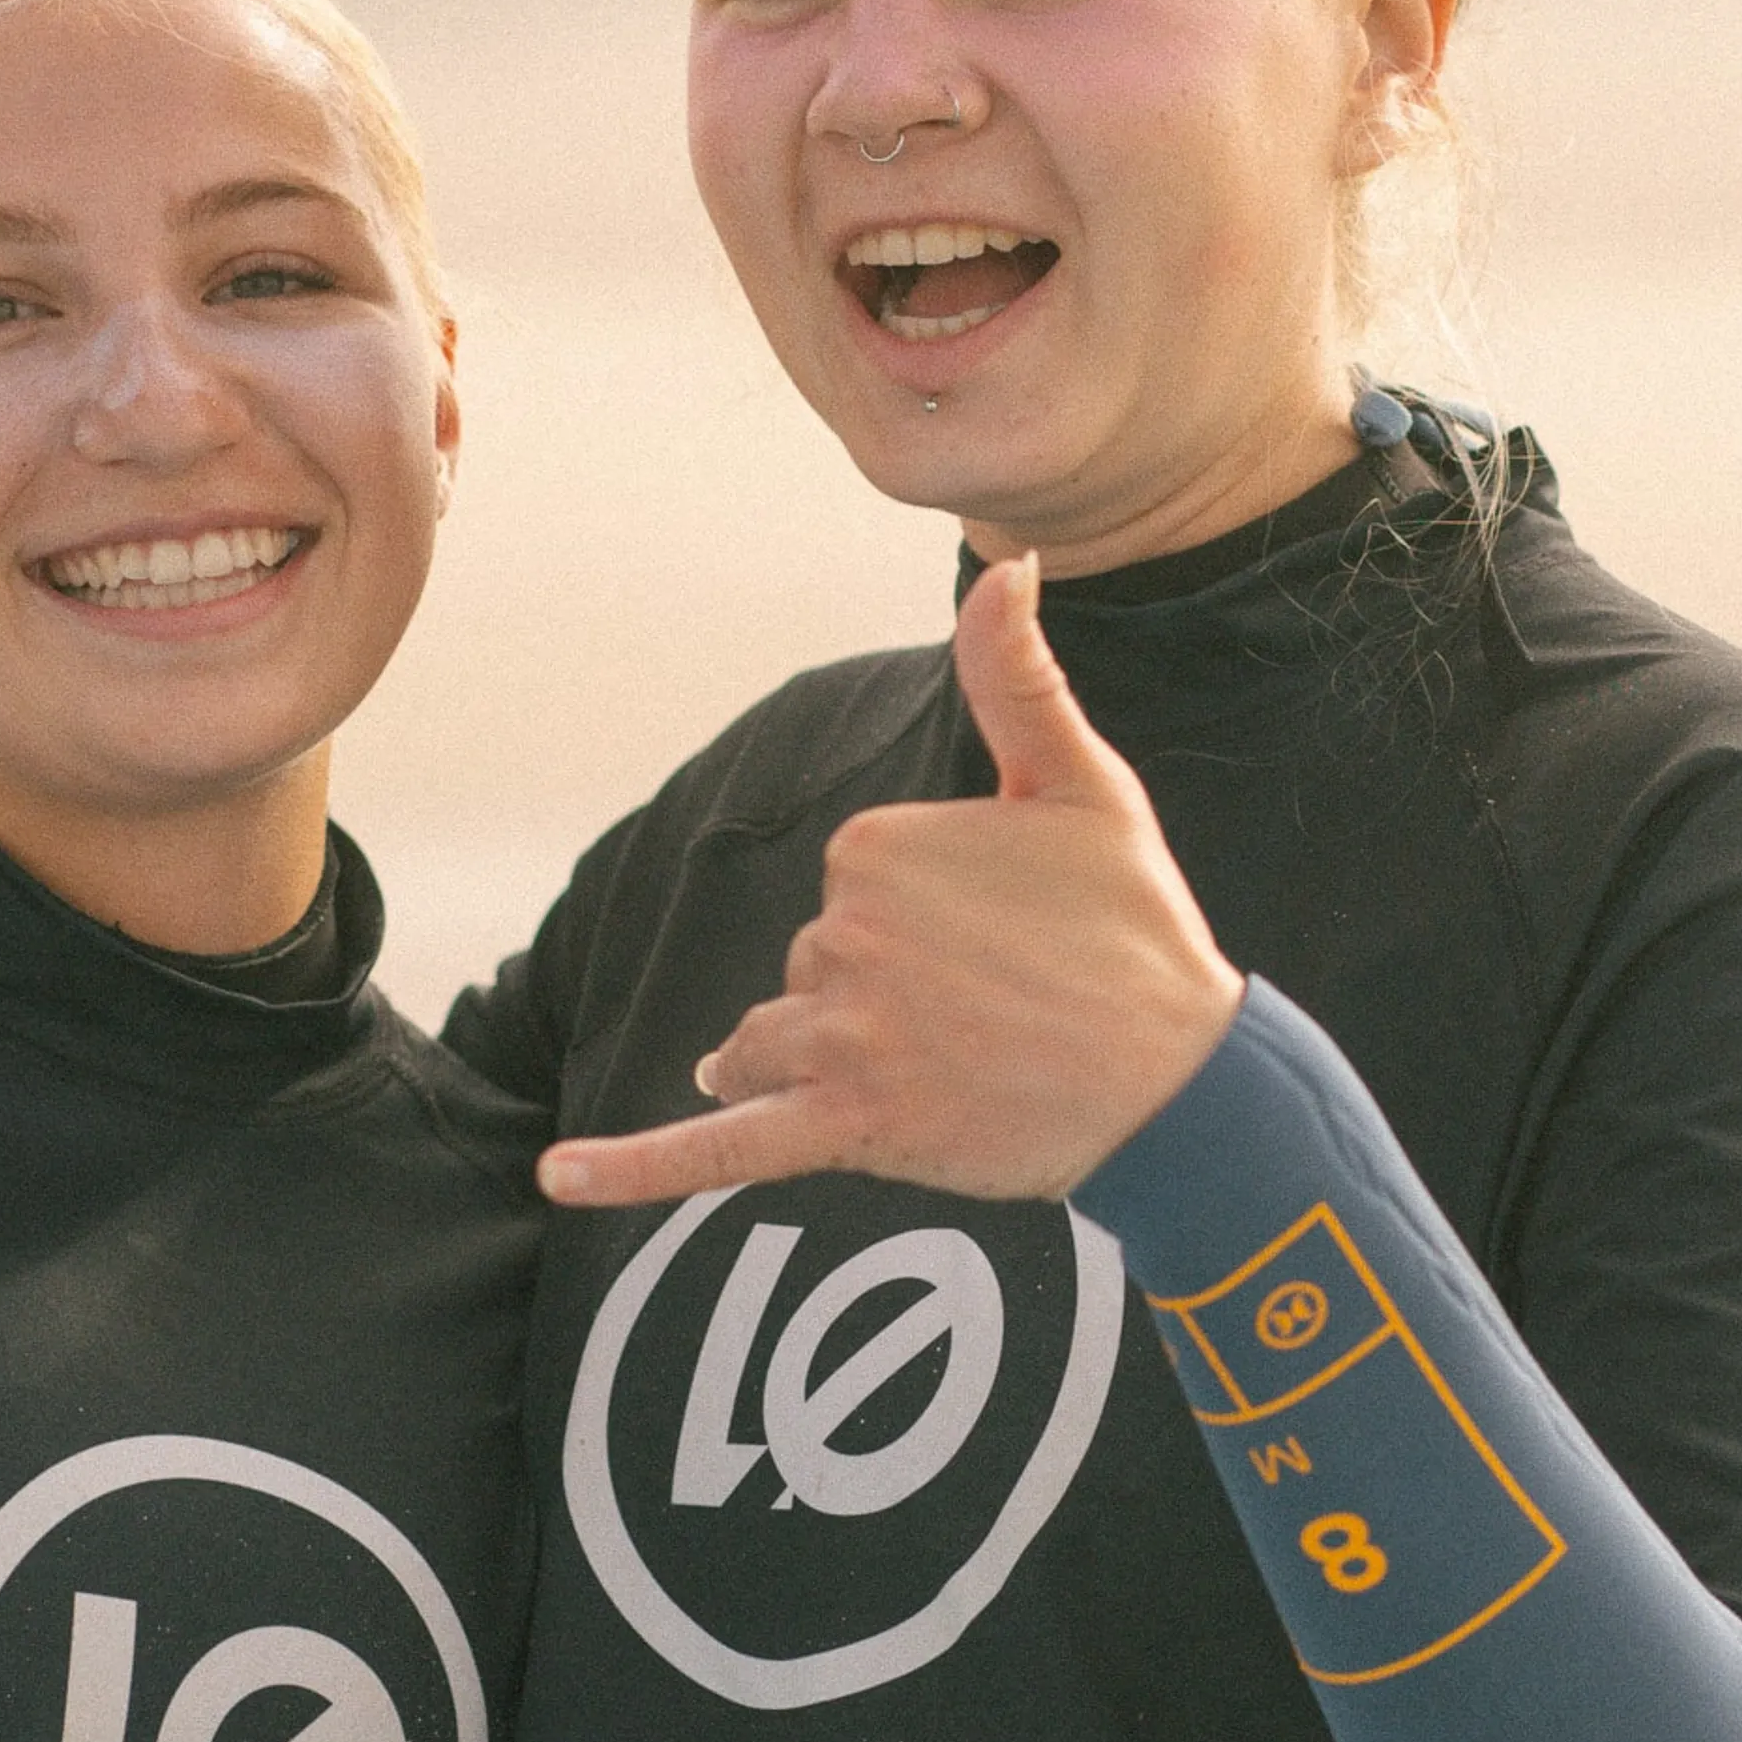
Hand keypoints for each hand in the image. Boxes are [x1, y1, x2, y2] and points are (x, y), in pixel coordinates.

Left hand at [537, 557, 1241, 1210]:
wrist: (1181, 1084)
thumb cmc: (1135, 931)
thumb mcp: (1081, 783)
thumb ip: (1015, 678)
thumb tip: (998, 565)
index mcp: (874, 844)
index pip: (845, 885)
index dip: (924, 917)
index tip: (1006, 935)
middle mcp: (843, 933)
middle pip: (807, 966)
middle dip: (880, 994)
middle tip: (999, 1011)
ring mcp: (840, 1035)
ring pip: (769, 1044)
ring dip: (828, 1062)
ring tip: (942, 1073)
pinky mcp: (845, 1124)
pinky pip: (719, 1146)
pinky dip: (634, 1169)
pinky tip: (560, 1177)